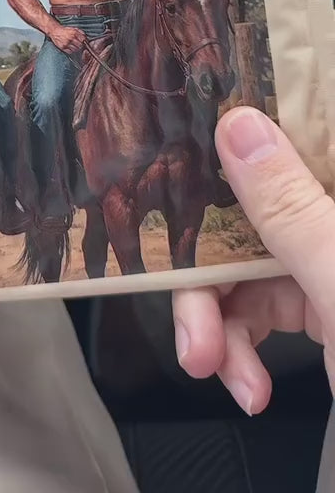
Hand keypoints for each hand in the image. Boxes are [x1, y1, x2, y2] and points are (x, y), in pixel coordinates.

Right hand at [50, 24, 87, 55]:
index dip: (84, 41)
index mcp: (74, 33)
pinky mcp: (63, 47)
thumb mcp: (73, 28)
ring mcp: (66, 43)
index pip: (83, 40)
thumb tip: (86, 37)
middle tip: (78, 43)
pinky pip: (70, 52)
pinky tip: (69, 47)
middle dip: (80, 45)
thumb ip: (80, 32)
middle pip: (80, 45)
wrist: (55, 31)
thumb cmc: (64, 30)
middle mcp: (70, 38)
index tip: (83, 42)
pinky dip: (71, 50)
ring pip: (76, 49)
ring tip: (73, 45)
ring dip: (76, 48)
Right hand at [172, 107, 334, 414]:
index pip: (302, 137)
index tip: (190, 159)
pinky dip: (239, 347)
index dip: (244, 140)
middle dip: (211, 269)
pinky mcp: (327, 310)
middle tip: (191, 316)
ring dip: (216, 319)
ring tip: (210, 365)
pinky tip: (246, 383)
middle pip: (258, 209)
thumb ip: (295, 209)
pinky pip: (261, 309)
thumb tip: (241, 127)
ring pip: (249, 265)